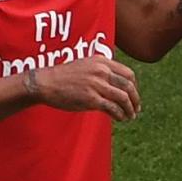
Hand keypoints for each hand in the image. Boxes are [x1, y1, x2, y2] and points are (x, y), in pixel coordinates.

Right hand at [26, 57, 140, 120]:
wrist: (45, 83)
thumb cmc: (65, 76)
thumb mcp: (86, 65)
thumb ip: (102, 70)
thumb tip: (119, 83)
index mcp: (102, 62)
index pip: (129, 74)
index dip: (134, 87)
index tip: (133, 95)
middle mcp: (101, 71)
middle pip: (128, 87)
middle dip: (135, 100)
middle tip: (136, 109)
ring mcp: (96, 85)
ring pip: (123, 98)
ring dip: (130, 109)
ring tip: (130, 116)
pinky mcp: (91, 99)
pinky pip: (112, 108)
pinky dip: (120, 115)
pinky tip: (120, 119)